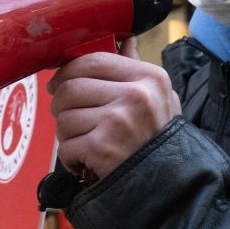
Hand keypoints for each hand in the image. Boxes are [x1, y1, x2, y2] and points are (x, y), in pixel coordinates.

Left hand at [46, 37, 180, 182]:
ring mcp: (118, 121)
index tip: (59, 83)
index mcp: (149, 78)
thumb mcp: (160, 100)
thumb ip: (136, 71)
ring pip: (64, 118)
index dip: (68, 71)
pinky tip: (89, 163)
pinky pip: (65, 147)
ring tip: (87, 145)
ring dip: (67, 136)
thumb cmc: (159, 142)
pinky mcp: (102, 147)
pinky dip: (71, 159)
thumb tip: (126, 40)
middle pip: (71, 87)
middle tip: (71, 120)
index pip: (93, 60)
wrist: (171, 188)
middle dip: (62, 106)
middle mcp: (136, 96)